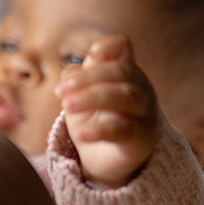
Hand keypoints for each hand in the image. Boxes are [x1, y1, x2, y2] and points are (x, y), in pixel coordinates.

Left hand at [55, 35, 160, 187]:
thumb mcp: (78, 95)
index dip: (107, 47)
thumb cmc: (94, 118)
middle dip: (88, 78)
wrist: (106, 157)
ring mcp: (143, 113)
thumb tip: (72, 69)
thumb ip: (75, 78)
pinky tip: (81, 133)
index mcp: (123, 71)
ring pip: (125, 96)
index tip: (88, 56)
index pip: (122, 47)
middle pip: (120, 71)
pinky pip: (123, 130)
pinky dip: (100, 130)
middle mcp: (138, 88)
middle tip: (60, 91)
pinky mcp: (139, 139)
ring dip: (92, 97)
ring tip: (67, 106)